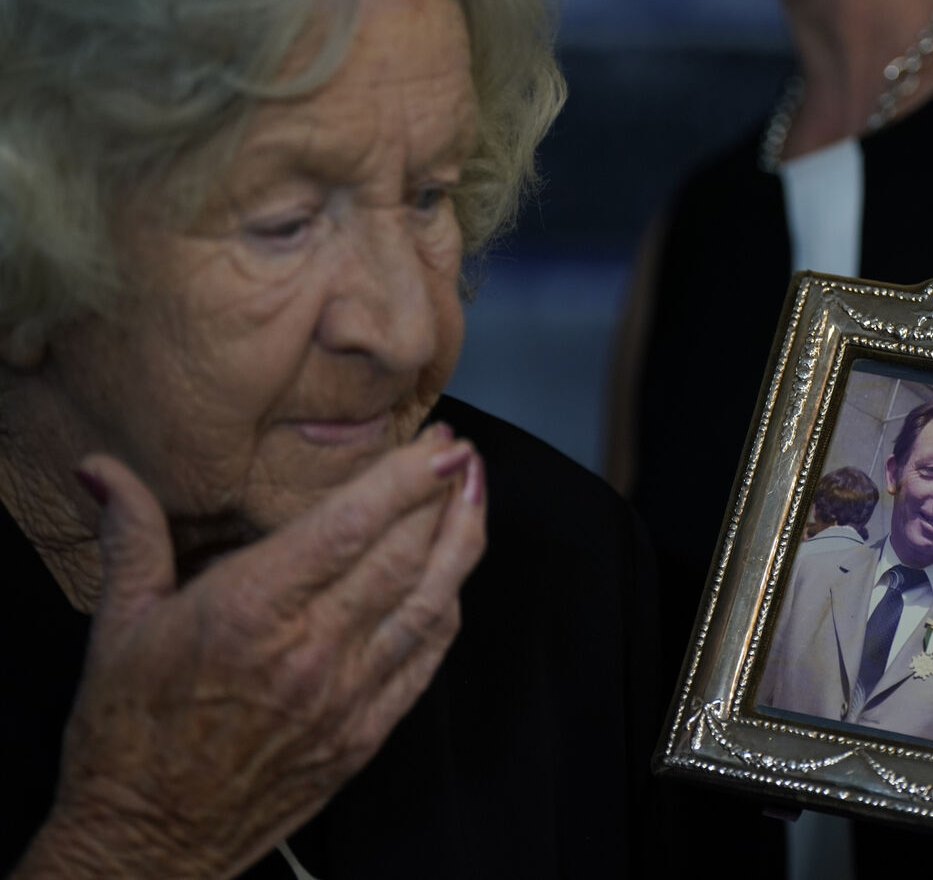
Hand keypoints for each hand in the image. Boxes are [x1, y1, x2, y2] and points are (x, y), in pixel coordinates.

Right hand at [18, 424, 485, 877]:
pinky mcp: (366, 733)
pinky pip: (425, 659)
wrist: (150, 840)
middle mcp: (310, 650)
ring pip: (429, 603)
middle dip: (443, 496)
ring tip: (476, 496)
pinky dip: (447, 609)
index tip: (441, 446)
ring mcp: (348, 695)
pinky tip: (454, 575)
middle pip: (403, 557)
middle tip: (462, 454)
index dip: (406, 480)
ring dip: (461, 543)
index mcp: (250, 611)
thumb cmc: (129, 732)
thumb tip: (101, 467)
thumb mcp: (118, 626)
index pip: (350, 527)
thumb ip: (129, 536)